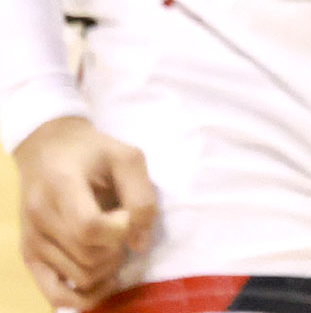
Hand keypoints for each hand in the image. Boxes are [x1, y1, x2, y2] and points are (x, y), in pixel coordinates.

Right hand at [14, 117, 155, 309]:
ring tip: (111, 243)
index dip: (119, 228)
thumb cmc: (93, 152)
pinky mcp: (29, 257)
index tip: (126, 214)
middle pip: (88, 255)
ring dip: (108, 267)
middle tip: (122, 226)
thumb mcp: (127, 158)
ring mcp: (31, 240)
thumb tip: (139, 244)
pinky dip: (84, 297)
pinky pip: (55, 295)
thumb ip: (142, 197)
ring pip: (79, 276)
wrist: (47, 152)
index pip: (89, 227)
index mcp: (61, 184)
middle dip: (118, 246)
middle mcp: (39, 217)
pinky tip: (105, 279)